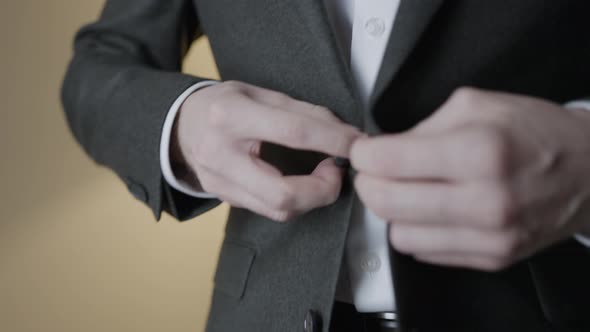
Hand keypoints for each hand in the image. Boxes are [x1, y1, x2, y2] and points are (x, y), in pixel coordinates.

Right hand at [173, 81, 361, 220]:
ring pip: (279, 210)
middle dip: (324, 189)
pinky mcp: (225, 199)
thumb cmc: (222, 104)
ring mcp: (220, 183)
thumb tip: (342, 132)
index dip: (334, 140)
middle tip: (337, 170)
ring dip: (312, 197)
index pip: (294, 133)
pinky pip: (269, 210)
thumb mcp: (258, 93)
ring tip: (324, 175)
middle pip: (283, 193)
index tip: (358, 143)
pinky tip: (303, 185)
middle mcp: (221, 155)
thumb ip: (300, 111)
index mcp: (231, 116)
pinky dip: (295, 200)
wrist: (178, 125)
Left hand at [351, 87, 589, 270]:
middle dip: (368, 184)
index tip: (364, 152)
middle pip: (387, 203)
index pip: (390, 162)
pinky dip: (418, 230)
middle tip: (374, 171)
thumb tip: (383, 150)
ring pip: (400, 234)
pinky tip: (431, 210)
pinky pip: (426, 252)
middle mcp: (486, 201)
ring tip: (407, 191)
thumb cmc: (538, 134)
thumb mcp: (479, 105)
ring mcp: (491, 236)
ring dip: (394, 212)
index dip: (364, 155)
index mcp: (480, 152)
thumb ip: (423, 127)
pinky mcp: (492, 257)